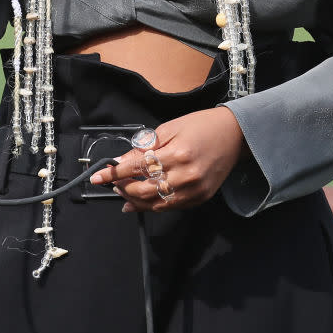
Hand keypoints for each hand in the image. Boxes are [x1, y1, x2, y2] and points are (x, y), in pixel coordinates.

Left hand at [90, 107, 245, 212]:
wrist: (235, 134)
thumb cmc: (202, 125)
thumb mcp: (171, 127)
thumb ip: (147, 145)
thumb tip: (123, 160)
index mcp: (178, 153)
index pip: (137, 167)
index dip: (114, 173)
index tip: (97, 176)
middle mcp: (186, 175)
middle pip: (144, 190)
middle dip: (122, 187)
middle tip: (111, 182)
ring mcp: (194, 190)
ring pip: (155, 203)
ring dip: (134, 200)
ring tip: (122, 193)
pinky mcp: (200, 199)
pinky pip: (170, 207)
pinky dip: (152, 206)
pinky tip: (139, 203)